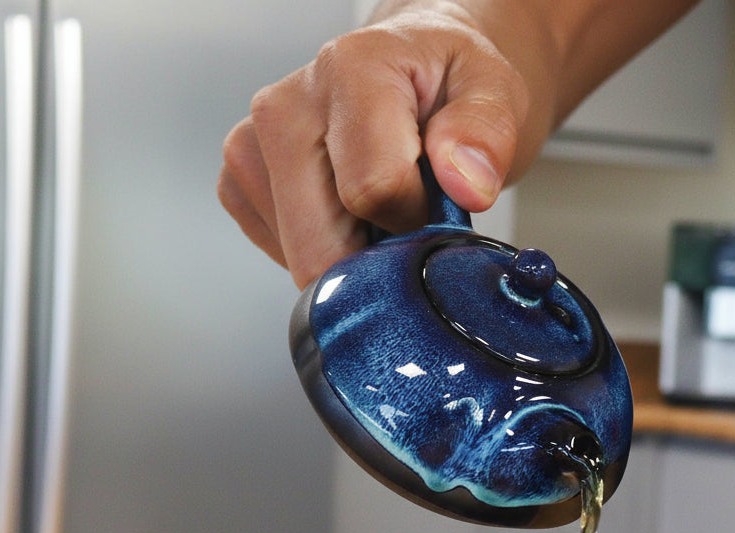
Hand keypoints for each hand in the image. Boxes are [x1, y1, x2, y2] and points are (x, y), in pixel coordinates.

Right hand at [217, 7, 548, 290]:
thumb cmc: (448, 85)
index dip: (415, 220)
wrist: (413, 73)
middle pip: (323, 245)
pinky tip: (346, 216)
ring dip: (351, 256)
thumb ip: (486, 133)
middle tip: (408, 215)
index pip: (373, 190)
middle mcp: (285, 106)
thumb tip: (466, 183)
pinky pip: (280, 256)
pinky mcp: (239, 182)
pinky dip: (323, 251)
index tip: (435, 202)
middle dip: (376, 256)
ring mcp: (251, 146)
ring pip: (301, 260)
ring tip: (378, 206)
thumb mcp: (495, 91)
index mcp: (350, 70)